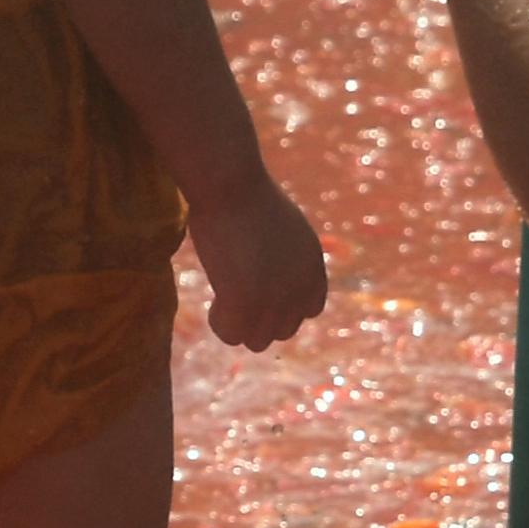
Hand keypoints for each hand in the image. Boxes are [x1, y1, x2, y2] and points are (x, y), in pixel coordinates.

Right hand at [184, 174, 328, 350]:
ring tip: (223, 297)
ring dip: (239, 324)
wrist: (231, 186)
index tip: (259, 292)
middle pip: (282, 330)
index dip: (283, 306)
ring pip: (258, 341)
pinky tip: (215, 302)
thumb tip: (267, 278)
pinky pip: (232, 335)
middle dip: (259, 318)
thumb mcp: (280, 228)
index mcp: (313, 266)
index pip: (309, 310)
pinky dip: (220, 322)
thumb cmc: (246, 196)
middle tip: (235, 291)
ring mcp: (276, 300)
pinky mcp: (247, 304)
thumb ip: (283, 259)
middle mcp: (301, 288)